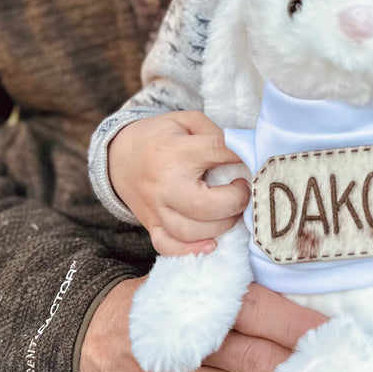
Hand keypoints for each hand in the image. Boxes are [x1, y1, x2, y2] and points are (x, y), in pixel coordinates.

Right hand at [79, 279, 326, 371]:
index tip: (336, 333)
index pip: (258, 313)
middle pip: (259, 361)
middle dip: (303, 367)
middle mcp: (189, 350)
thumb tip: (291, 287)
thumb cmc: (151, 307)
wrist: (91, 342)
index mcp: (197, 308)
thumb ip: (226, 287)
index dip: (299, 325)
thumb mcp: (181, 283)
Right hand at [109, 111, 249, 255]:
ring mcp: (156, 209)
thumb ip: (216, 134)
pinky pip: (169, 247)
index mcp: (174, 151)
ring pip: (191, 232)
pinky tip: (212, 243)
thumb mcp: (186, 121)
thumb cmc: (161, 137)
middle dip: (236, 201)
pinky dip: (192, 250)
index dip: (243, 155)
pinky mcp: (151, 225)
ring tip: (230, 210)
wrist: (119, 156)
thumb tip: (246, 153)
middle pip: (206, 206)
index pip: (218, 152)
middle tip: (243, 189)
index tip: (253, 159)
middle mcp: (164, 184)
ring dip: (222, 226)